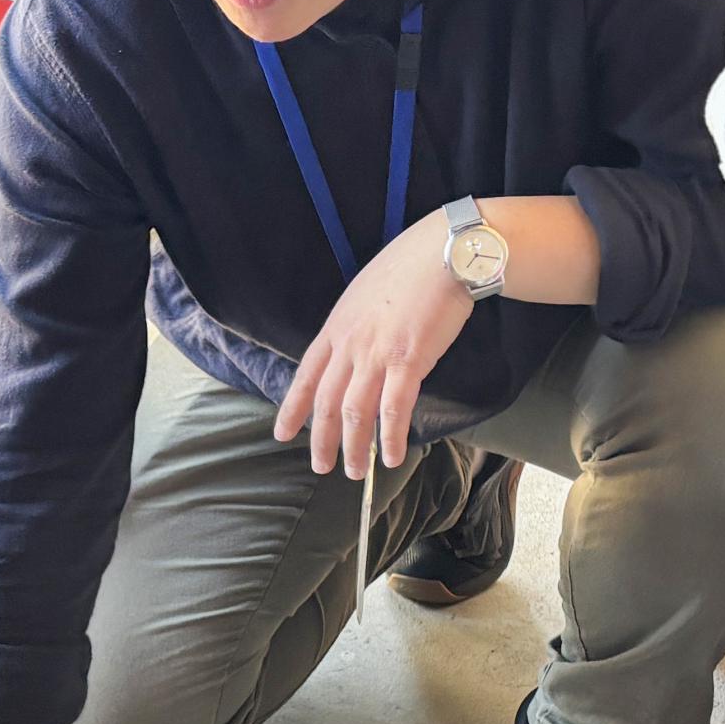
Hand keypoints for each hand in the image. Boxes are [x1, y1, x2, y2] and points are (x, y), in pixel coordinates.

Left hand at [271, 215, 475, 475]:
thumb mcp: (364, 295)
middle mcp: (350, 345)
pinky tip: (391, 456)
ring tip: (354, 471)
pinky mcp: (409, 361)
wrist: (441, 252)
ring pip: (355, 412)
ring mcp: (377, 354)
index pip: (306, 376)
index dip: (293, 408)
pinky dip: (390, 437)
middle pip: (327, 402)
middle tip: (321, 466)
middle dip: (321, 440)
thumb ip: (354, 327)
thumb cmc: (409, 268)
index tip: (283, 433)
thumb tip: (355, 351)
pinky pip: (394, 410)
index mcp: (337, 328)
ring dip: (353, 447)